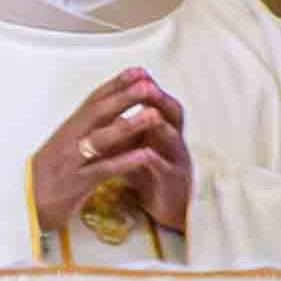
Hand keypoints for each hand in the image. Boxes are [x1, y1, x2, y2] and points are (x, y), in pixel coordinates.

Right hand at [30, 72, 182, 242]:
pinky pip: (102, 170)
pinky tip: (143, 156)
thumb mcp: (70, 151)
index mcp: (68, 130)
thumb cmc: (50, 178)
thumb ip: (93, 134)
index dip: (116, 85)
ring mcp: (71, 161)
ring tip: (153, 115)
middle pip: (97, 113)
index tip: (138, 71)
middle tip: (147, 83)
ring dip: (128, 126)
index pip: (93, 101)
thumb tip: (123, 118)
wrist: (23, 207)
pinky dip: (123, 162)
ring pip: (100, 139)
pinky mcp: (75, 184)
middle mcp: (68, 140)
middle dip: (123, 97)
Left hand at [124, 79, 193, 233]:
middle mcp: (173, 141)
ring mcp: (175, 161)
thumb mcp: (136, 145)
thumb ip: (126, 125)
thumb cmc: (148, 173)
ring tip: (151, 115)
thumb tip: (104, 100)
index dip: (148, 88)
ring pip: (173, 140)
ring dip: (161, 127)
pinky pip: (165, 170)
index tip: (136, 72)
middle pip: (172, 115)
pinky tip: (146, 155)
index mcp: (162, 129)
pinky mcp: (172, 183)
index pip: (158, 102)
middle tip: (148, 87)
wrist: (163, 208)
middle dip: (160, 100)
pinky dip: (155, 162)